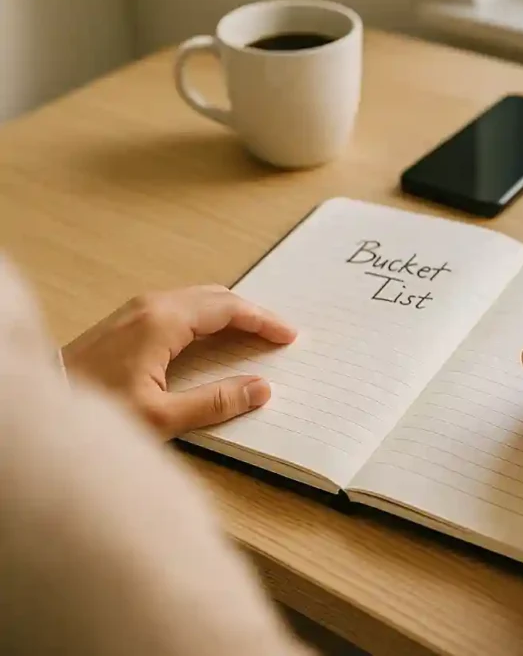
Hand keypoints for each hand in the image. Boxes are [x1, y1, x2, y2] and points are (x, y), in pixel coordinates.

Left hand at [61, 285, 296, 438]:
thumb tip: (260, 388)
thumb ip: (215, 402)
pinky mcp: (127, 320)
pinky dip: (208, 317)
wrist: (43, 402)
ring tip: (254, 335)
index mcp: (163, 321)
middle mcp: (151, 306)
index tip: (288, 336)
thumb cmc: (94, 409)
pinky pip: (181, 306)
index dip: (263, 321)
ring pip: (199, 298)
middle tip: (278, 335)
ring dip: (230, 313)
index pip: (229, 309)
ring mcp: (136, 309)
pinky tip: (215, 338)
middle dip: (252, 313)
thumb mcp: (161, 416)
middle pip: (217, 297)